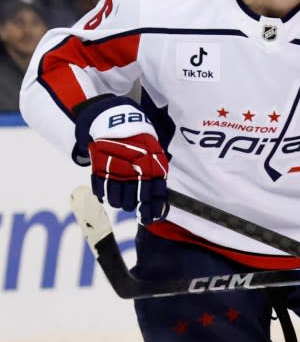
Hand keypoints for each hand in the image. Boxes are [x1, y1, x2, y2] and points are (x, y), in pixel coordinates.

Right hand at [79, 96, 168, 222]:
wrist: (117, 123)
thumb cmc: (141, 142)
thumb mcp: (156, 157)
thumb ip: (157, 178)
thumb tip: (158, 202)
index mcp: (150, 171)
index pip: (151, 199)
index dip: (148, 211)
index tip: (147, 218)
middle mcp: (133, 174)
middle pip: (131, 202)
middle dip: (132, 206)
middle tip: (131, 205)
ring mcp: (115, 173)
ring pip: (115, 200)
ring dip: (118, 202)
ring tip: (120, 199)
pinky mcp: (99, 170)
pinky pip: (100, 190)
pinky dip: (104, 194)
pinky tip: (107, 193)